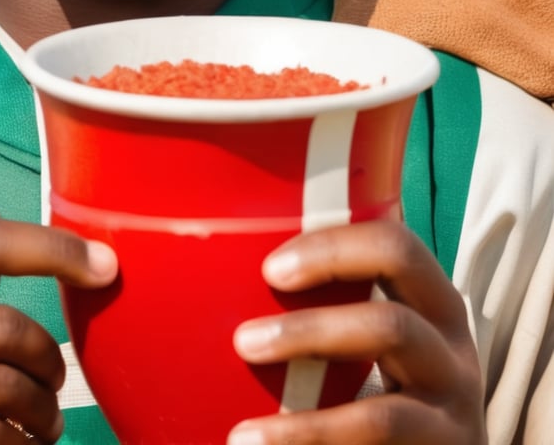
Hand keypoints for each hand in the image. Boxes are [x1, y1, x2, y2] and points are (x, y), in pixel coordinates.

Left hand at [228, 220, 485, 444]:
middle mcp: (453, 356)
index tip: (269, 269)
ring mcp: (453, 420)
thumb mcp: (375, 334)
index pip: (395, 247)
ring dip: (304, 430)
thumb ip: (330, 304)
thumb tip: (220, 277)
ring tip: (241, 439)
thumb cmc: (384, 384)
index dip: (332, 250)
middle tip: (244, 342)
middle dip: (311, 334)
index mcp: (432, 302)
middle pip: (393, 326)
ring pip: (380, 418)